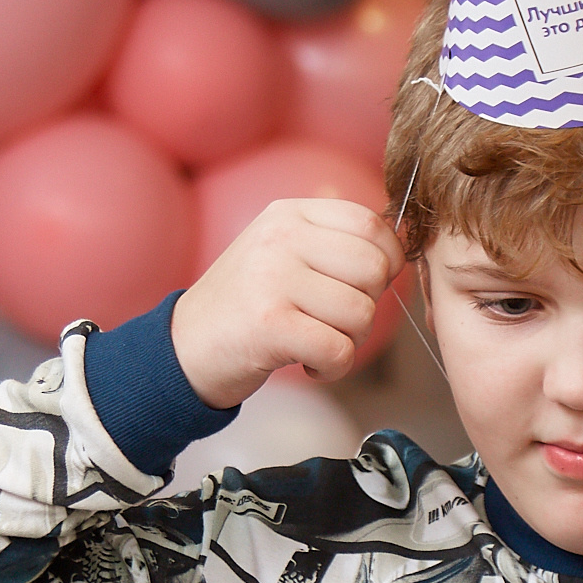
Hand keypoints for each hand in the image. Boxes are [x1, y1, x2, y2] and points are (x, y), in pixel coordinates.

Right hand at [172, 198, 402, 408]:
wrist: (183, 347)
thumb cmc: (245, 305)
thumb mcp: (282, 253)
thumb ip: (333, 242)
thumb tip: (399, 245)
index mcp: (288, 214)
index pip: (370, 223)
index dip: (388, 260)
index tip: (368, 286)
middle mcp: (280, 238)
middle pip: (374, 269)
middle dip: (369, 305)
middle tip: (336, 321)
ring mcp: (272, 279)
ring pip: (361, 313)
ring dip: (349, 341)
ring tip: (316, 342)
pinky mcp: (269, 325)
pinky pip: (339, 350)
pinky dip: (333, 368)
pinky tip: (309, 363)